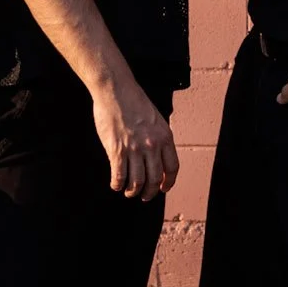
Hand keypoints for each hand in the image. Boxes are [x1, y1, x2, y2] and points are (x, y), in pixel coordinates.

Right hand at [91, 81, 178, 199]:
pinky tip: (116, 185)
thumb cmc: (134, 101)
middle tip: (144, 196)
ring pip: (137, 181)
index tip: (162, 188)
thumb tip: (157, 157)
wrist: (116, 90)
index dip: (168, 182)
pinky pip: (119, 175)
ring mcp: (135, 149)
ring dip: (133, 191)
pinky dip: (118, 184)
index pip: (172, 168)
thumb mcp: (155, 119)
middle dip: (150, 192)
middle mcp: (152, 145)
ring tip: (129, 192)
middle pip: (155, 178)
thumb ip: (158, 138)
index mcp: (165, 137)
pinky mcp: (117, 150)